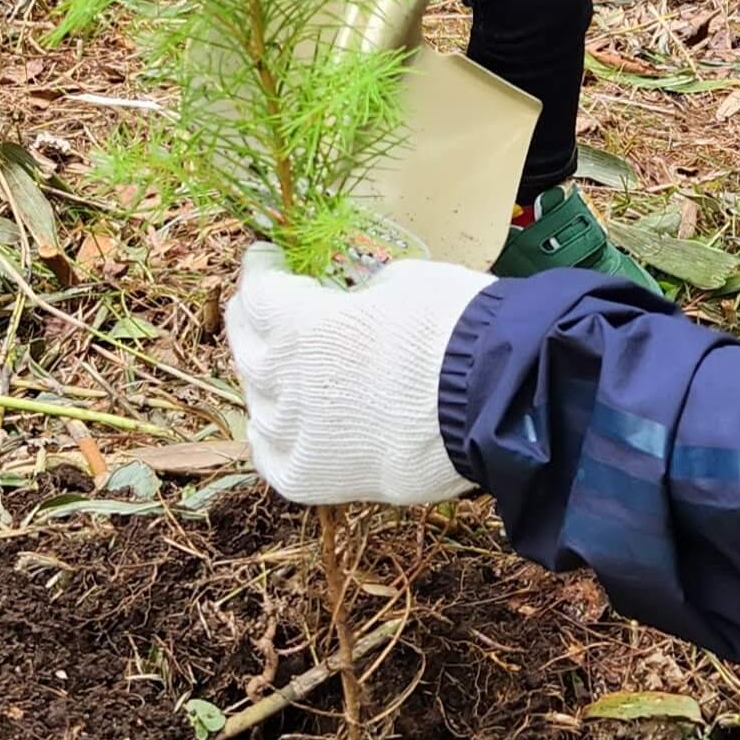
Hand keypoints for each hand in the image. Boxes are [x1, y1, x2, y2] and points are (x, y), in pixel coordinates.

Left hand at [226, 243, 491, 504]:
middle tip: (266, 305)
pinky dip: (272, 436)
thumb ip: (357, 299)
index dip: (262, 270)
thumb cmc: (455, 326)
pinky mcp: (317, 479)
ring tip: (284, 365)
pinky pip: (273, 457)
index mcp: (301, 322)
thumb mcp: (400, 282)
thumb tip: (353, 309)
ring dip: (266, 377)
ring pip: (257, 402)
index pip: (257, 291)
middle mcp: (286, 379)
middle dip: (253, 317)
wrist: (495, 401)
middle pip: (244, 344)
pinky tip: (280, 423)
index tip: (270, 260)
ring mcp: (297, 433)